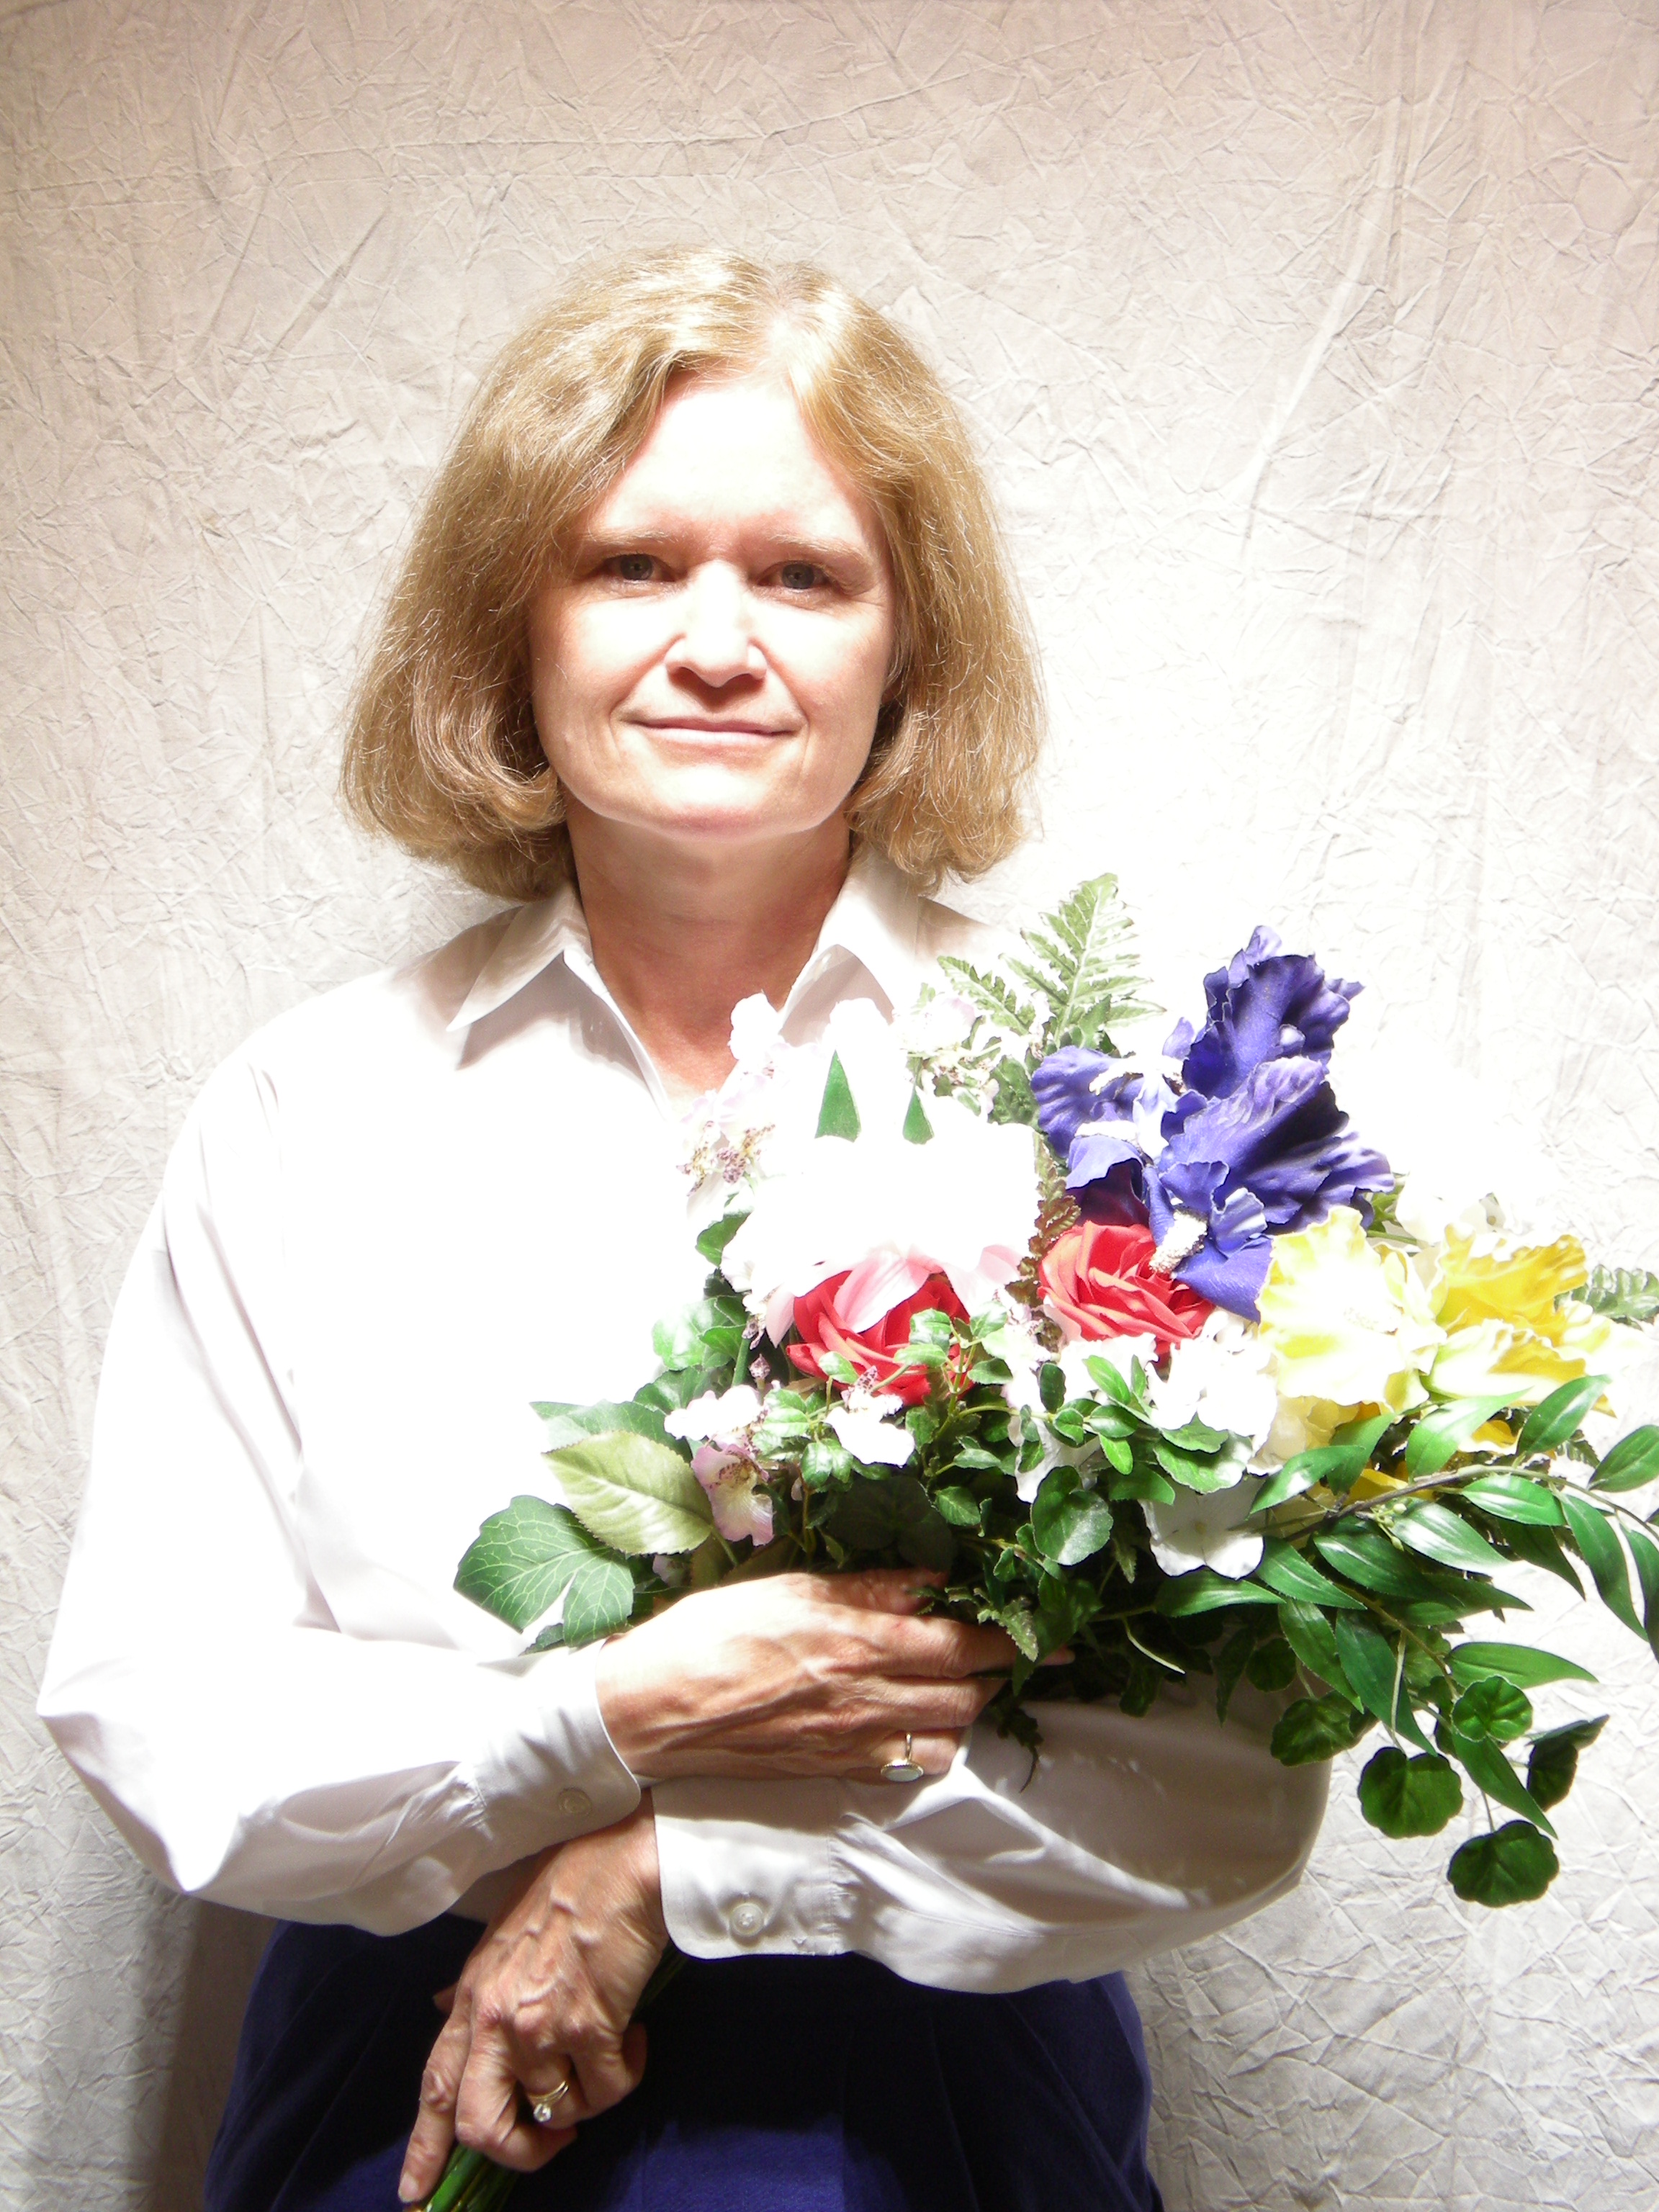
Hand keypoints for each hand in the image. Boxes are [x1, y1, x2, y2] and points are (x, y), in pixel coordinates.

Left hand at [398, 1801, 665, 2202]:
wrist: (623, 1861)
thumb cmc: (569, 1887)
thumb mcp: (503, 1937)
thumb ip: (476, 1986)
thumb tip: (444, 2011)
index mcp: (473, 1997)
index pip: (437, 2086)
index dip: (425, 2147)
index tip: (415, 2194)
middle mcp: (497, 2018)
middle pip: (481, 2124)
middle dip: (517, 2152)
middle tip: (551, 2144)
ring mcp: (541, 2026)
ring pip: (558, 2112)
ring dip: (590, 2097)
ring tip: (609, 2052)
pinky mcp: (590, 2027)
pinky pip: (607, 2091)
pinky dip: (626, 2074)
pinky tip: (634, 2035)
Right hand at [594, 1566, 1019, 1781]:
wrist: (656, 1710)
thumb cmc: (713, 1633)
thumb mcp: (789, 1587)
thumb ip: (866, 1588)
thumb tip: (929, 1582)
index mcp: (859, 1640)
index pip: (962, 1643)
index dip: (1014, 1639)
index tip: (1051, 1633)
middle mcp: (868, 1696)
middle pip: (967, 1691)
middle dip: (1001, 1671)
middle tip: (1018, 1652)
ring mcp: (855, 1740)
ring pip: (948, 1730)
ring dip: (971, 1705)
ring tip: (973, 1681)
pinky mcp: (837, 1769)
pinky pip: (911, 1765)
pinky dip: (936, 1744)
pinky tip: (926, 1722)